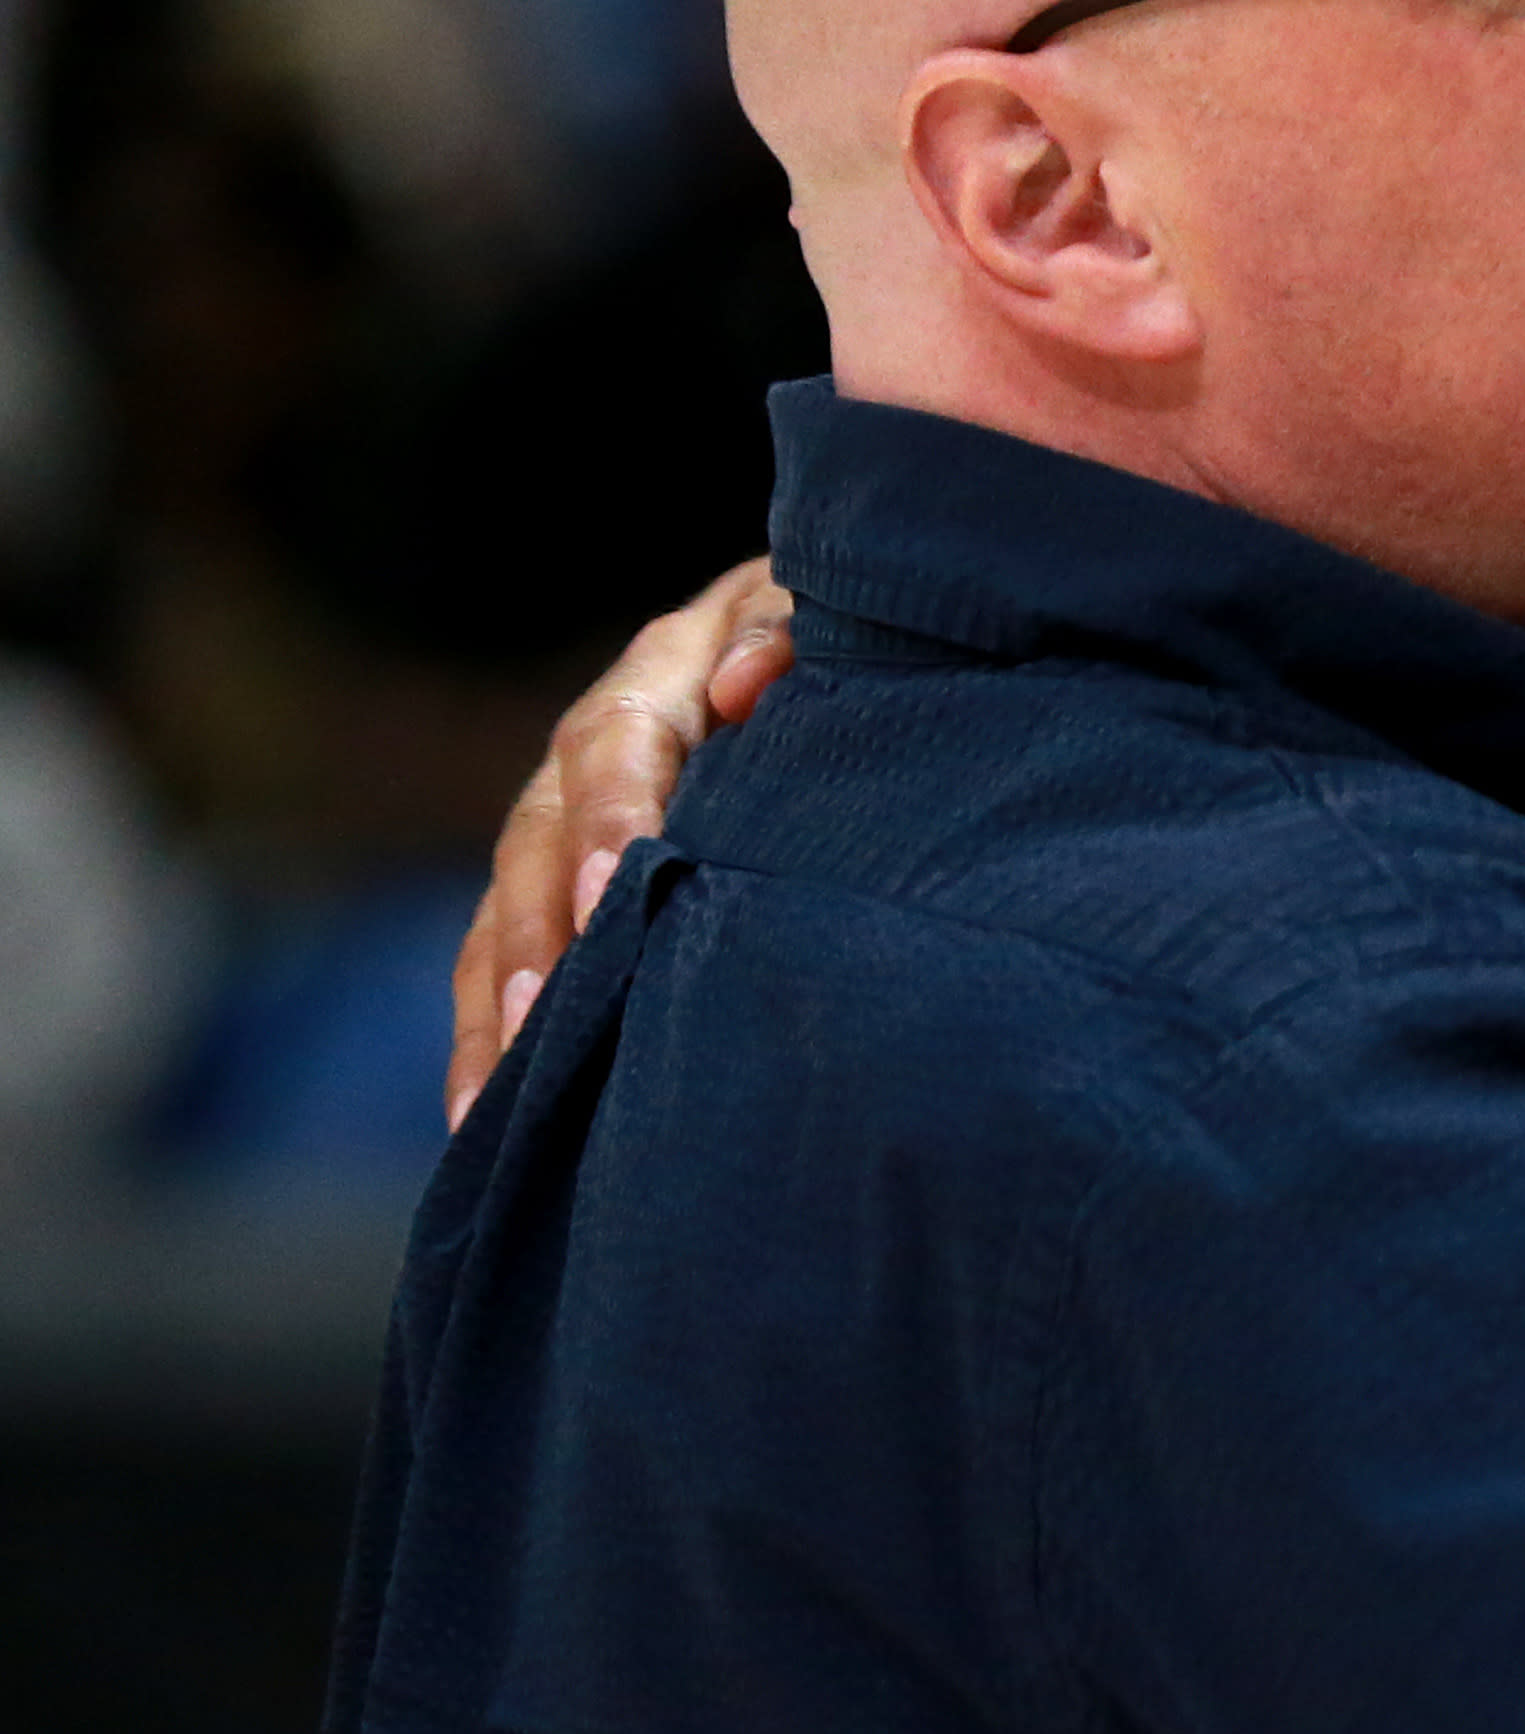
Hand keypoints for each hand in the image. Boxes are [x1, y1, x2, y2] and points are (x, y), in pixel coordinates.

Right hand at [448, 562, 796, 1125]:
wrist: (814, 642)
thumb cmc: (834, 634)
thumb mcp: (823, 609)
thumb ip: (785, 630)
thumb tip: (746, 682)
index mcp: (657, 680)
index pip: (615, 747)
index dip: (609, 819)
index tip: (613, 892)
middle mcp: (590, 758)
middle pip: (536, 844)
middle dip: (537, 936)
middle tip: (540, 1017)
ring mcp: (566, 828)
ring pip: (505, 916)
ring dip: (495, 1009)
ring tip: (487, 1103)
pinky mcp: (565, 892)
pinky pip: (509, 964)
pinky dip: (492, 1041)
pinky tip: (480, 1123)